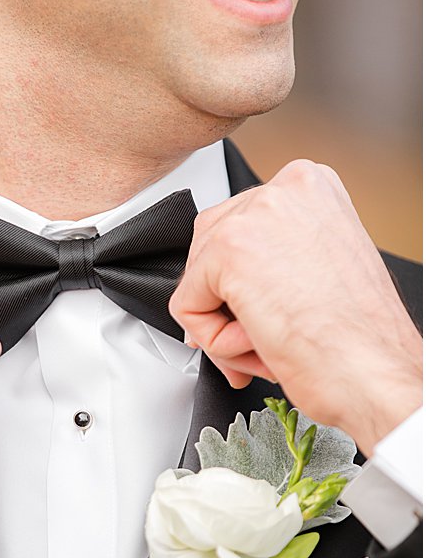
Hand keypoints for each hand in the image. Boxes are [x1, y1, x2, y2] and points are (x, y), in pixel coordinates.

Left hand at [171, 160, 422, 455]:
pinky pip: (185, 307)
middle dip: (225, 305)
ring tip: (269, 342)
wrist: (372, 371)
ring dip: (223, 327)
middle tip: (261, 337)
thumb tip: (221, 283)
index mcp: (310, 187)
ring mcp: (254, 215)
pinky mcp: (227, 250)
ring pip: (196, 282)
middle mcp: (284, 189)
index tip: (265, 308)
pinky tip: (259, 343)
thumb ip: (271, 256)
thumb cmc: (357, 336)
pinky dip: (213, 341)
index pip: (236, 228)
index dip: (238, 283)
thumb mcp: (318, 265)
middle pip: (207, 250)